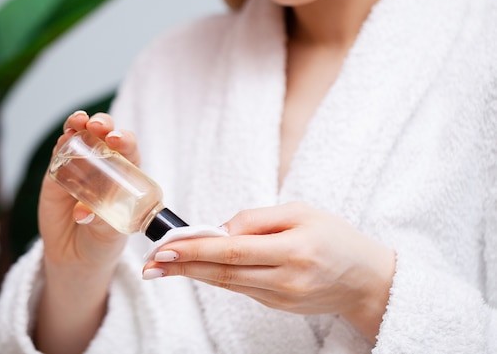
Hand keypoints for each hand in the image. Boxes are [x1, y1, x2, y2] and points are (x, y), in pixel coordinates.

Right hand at [39, 111, 139, 268]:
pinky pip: (60, 152)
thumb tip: (83, 213)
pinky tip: (64, 137)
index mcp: (126, 175)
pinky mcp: (58, 172)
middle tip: (97, 127)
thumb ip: (99, 221)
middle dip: (103, 124)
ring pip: (82, 136)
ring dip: (80, 124)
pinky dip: (62, 141)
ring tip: (78, 123)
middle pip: (105, 135)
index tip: (117, 140)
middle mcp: (105, 165)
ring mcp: (80, 166)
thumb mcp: (109, 233)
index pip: (129, 150)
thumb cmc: (103, 242)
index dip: (125, 140)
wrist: (76, 256)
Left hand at [142, 202, 394, 342]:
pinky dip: (216, 277)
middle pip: (223, 273)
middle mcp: (286, 279)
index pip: (233, 250)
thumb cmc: (336, 237)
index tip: (165, 248)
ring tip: (162, 268)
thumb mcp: (301, 212)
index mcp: (294, 250)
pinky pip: (241, 289)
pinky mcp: (278, 306)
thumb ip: (258, 219)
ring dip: (193, 275)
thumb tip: (220, 229)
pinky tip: (196, 269)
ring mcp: (281, 298)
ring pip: (228, 284)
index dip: (196, 249)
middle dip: (183, 267)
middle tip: (150, 265)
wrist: (367, 279)